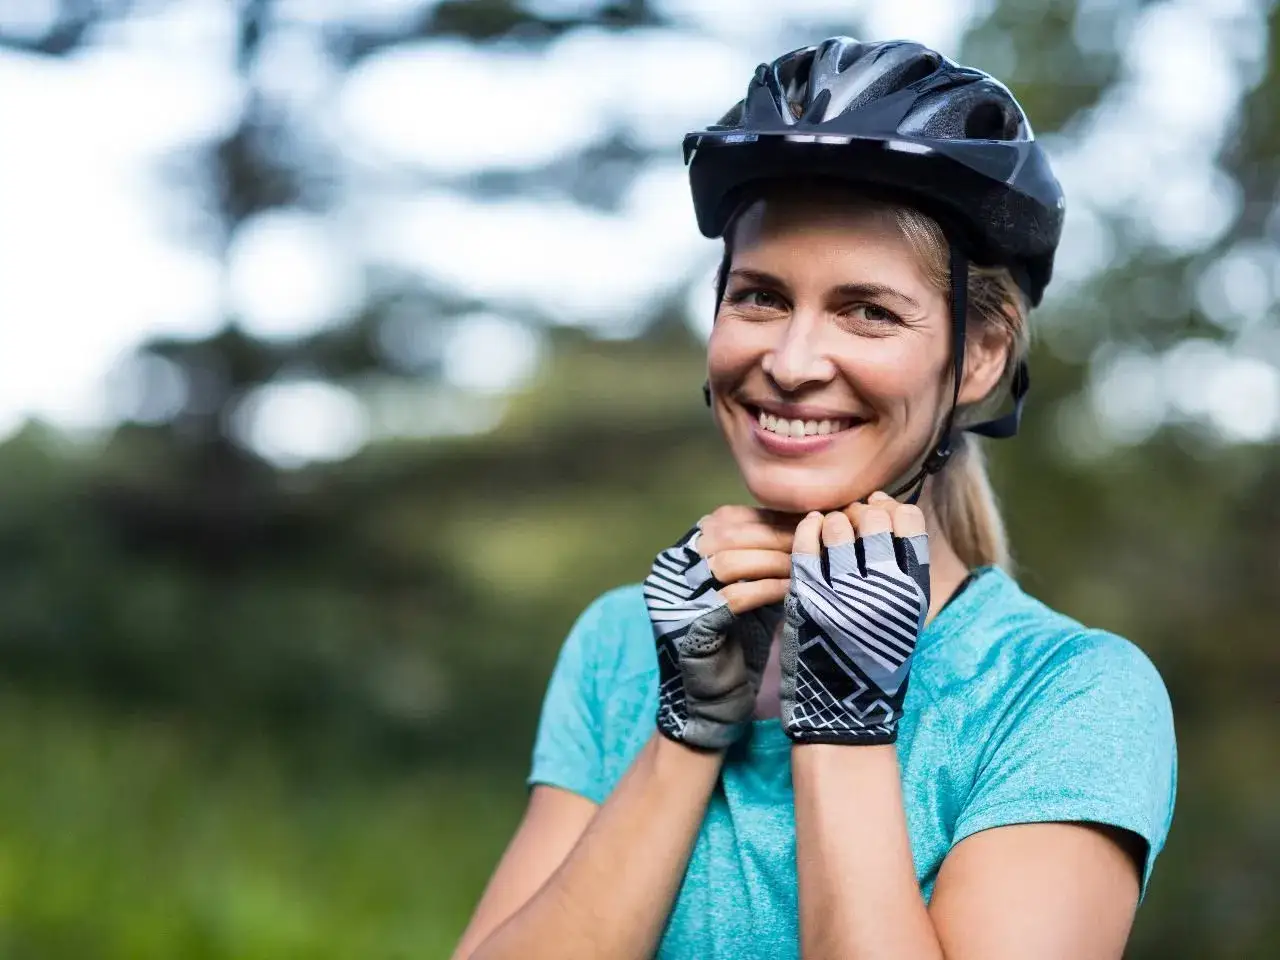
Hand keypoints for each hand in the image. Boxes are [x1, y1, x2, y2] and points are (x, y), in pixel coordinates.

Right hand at [643, 506, 793, 749]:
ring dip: (775, 559)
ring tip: (808, 562)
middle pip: (727, 534)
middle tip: (817, 537)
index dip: (769, 518)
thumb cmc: (736, 646)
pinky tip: (795, 589)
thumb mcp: (748, 591)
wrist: (709, 705)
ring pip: (729, 561)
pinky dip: (768, 589)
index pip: (726, 519)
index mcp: (682, 554)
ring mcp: (674, 597)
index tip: (809, 519)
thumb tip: (806, 521)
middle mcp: (671, 570)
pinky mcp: (688, 626)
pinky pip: (734, 597)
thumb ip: (762, 558)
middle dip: (776, 535)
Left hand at [780, 493, 930, 744]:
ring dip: (832, 522)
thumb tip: (884, 504)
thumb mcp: (905, 613)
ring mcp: (843, 594)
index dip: (892, 510)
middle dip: (860, 513)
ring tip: (829, 532)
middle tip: (850, 522)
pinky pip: (805, 546)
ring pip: (838, 526)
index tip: (880, 515)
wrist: (844, 711)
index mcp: (913, 592)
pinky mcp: (807, 601)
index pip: (909, 520)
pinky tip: (810, 529)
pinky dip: (807, 529)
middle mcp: (882, 591)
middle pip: (873, 518)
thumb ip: (903, 564)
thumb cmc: (875, 657)